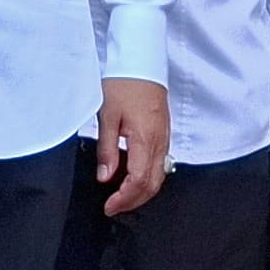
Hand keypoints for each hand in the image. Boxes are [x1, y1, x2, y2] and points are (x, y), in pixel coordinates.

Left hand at [96, 78, 171, 215]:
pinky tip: (132, 177)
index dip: (125, 198)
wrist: (141, 62)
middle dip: (134, 201)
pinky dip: (147, 178)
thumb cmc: (123, 84)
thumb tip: (105, 176)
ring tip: (120, 196)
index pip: (139, 180)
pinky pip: (160, 164)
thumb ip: (106, 149)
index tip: (109, 206)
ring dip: (141, 192)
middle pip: (153, 184)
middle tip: (113, 207)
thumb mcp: (107, 116)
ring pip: (159, 177)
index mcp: (145, 138)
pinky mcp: (164, 134)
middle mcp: (160, 142)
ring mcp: (164, 139)